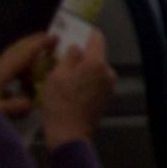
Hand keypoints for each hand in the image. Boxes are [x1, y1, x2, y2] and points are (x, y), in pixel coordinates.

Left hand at [0, 32, 54, 117]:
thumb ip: (13, 107)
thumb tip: (29, 102)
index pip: (21, 55)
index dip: (38, 45)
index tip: (55, 38)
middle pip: (13, 53)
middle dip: (31, 44)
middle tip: (49, 39)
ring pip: (8, 64)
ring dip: (25, 61)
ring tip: (39, 67)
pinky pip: (4, 75)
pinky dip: (16, 75)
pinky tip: (18, 89)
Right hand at [43, 30, 115, 149]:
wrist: (70, 134)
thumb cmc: (60, 102)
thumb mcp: (57, 75)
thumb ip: (70, 57)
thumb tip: (76, 47)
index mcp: (97, 62)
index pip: (97, 38)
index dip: (86, 34)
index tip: (75, 33)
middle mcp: (108, 71)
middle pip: (96, 56)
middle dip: (82, 56)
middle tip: (64, 60)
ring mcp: (109, 86)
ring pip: (96, 70)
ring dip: (84, 71)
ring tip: (66, 79)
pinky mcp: (106, 98)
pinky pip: (96, 83)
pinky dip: (87, 83)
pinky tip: (73, 91)